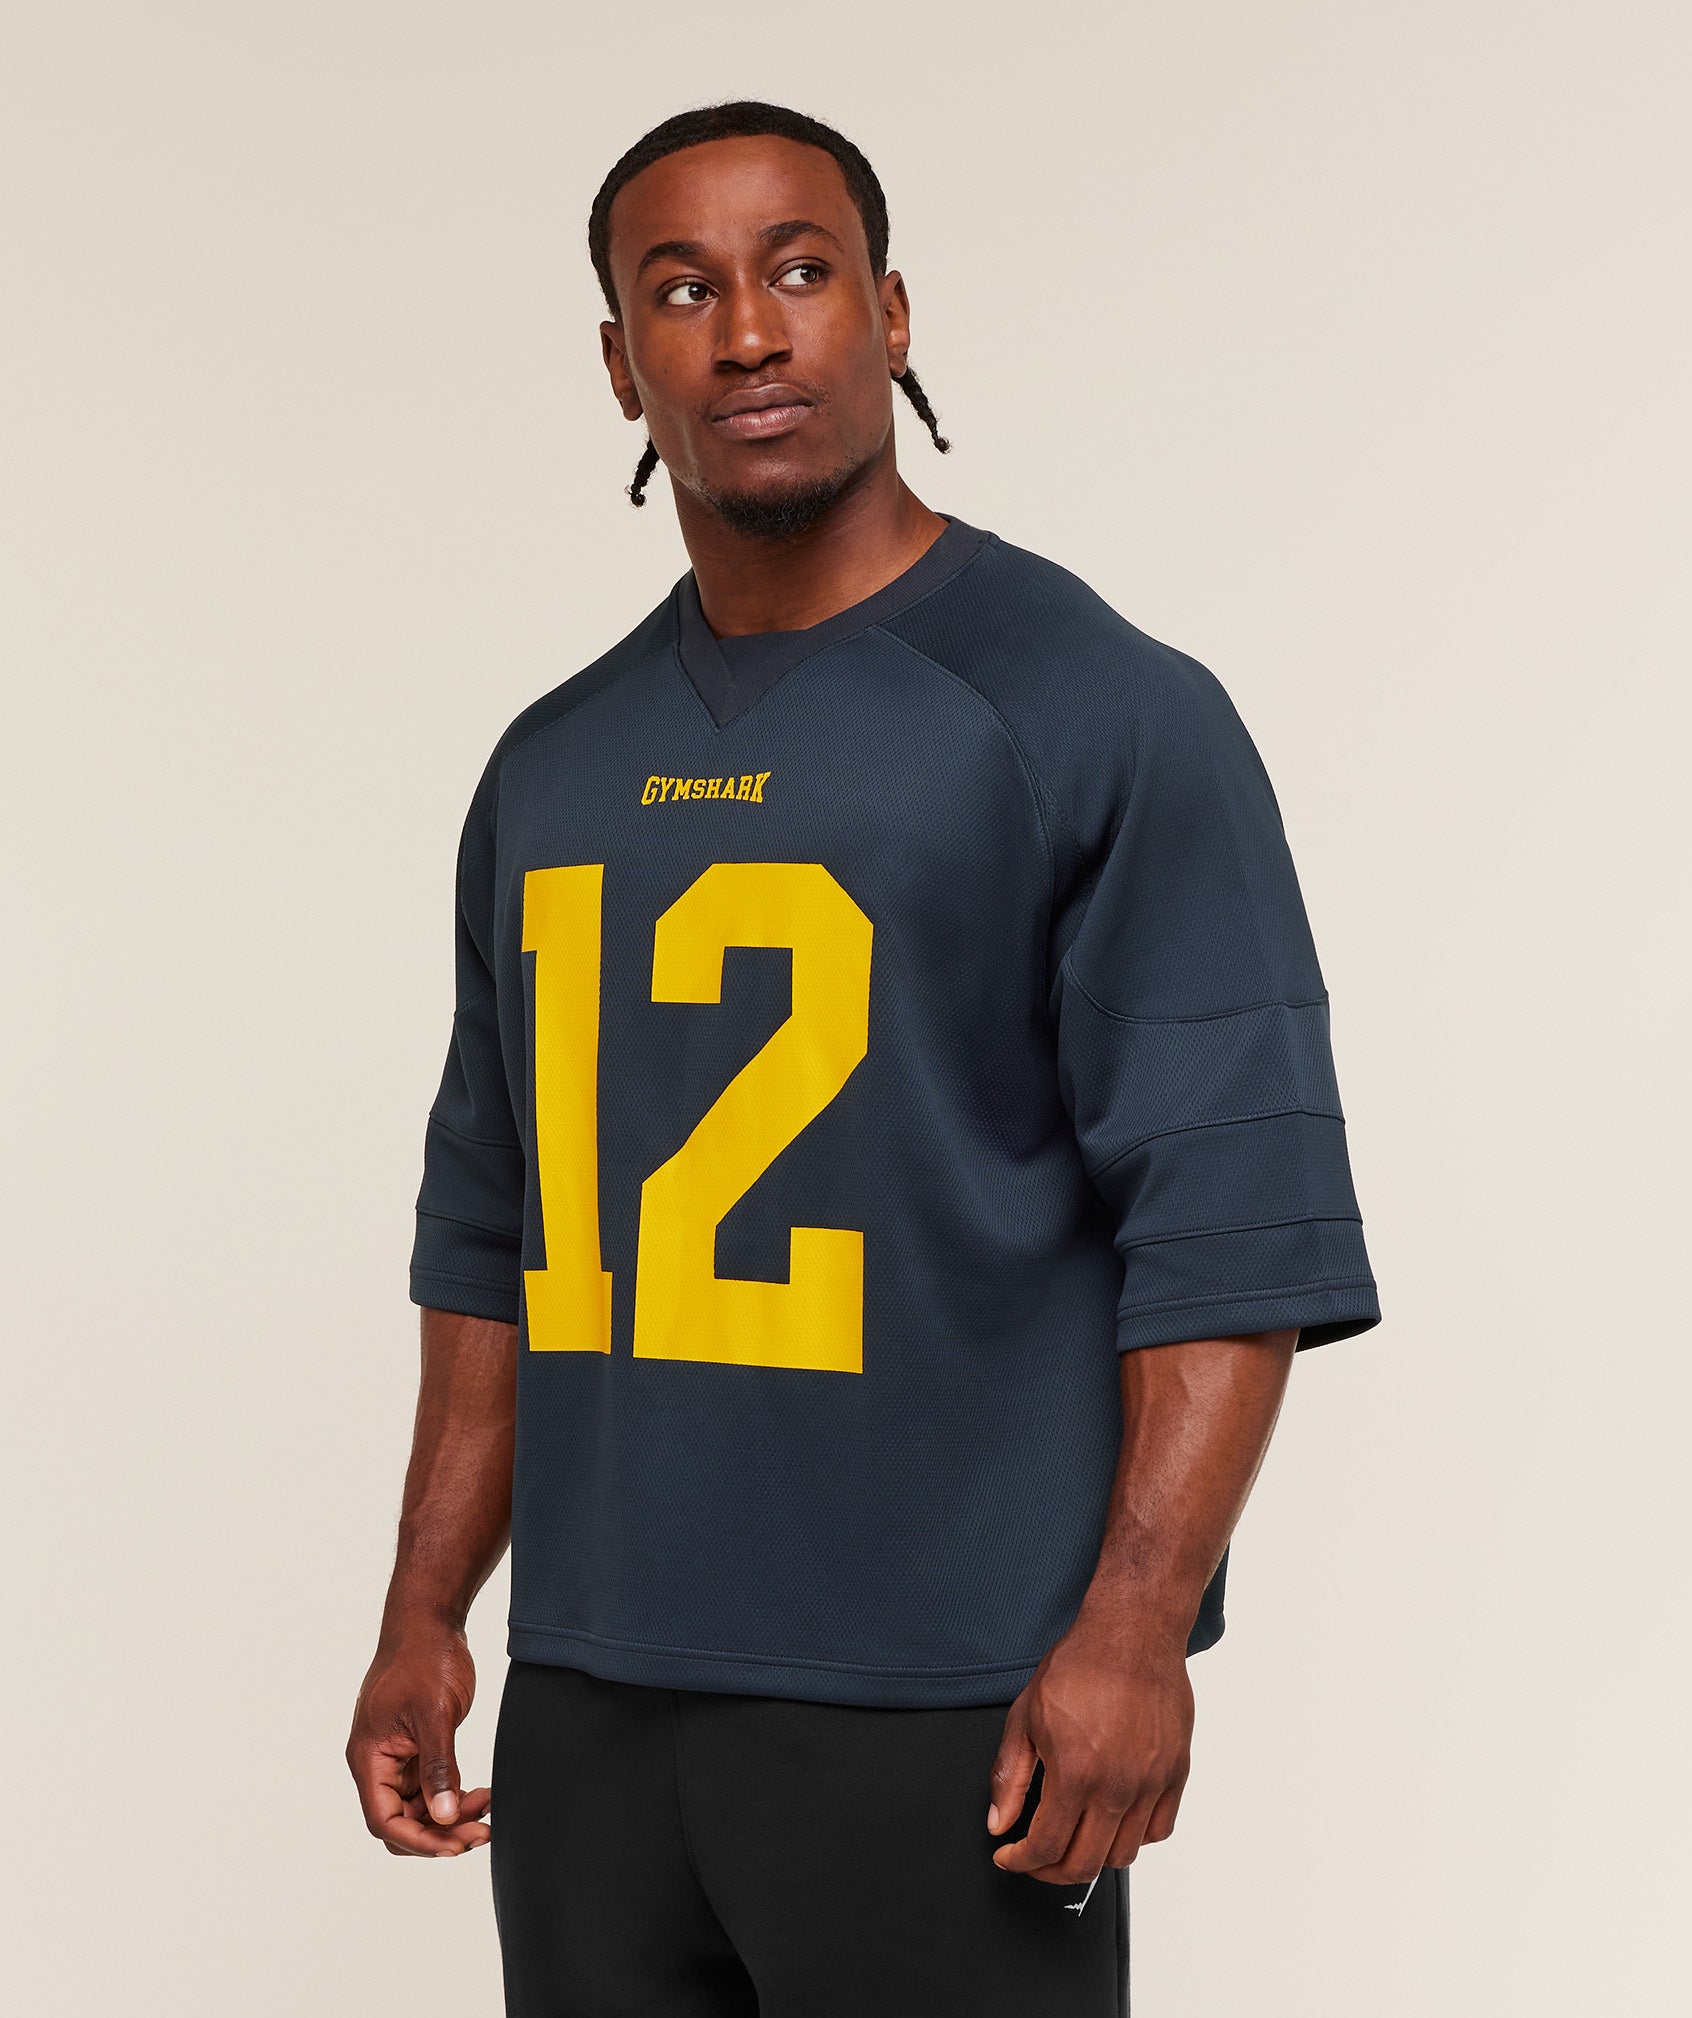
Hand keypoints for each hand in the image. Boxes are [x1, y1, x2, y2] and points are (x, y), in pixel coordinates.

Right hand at [347, 1624, 492, 1857]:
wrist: (430, 1621)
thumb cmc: (425, 1659)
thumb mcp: (435, 1714)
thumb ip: (439, 1767)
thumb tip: (443, 1817)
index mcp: (368, 1758)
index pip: (384, 1820)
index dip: (418, 1840)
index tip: (455, 1846)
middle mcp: (377, 1763)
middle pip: (401, 1821)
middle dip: (439, 1833)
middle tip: (481, 1833)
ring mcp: (396, 1757)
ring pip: (418, 1808)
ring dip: (450, 1815)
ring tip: (488, 1808)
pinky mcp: (415, 1748)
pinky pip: (430, 1787)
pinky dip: (453, 1795)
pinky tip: (481, 1794)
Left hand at [985, 1614, 1192, 1883]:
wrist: (1132, 1633)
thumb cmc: (1080, 1665)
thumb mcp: (1026, 1715)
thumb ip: (1010, 1776)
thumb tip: (998, 1823)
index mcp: (1074, 1774)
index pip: (1045, 1847)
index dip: (1020, 1861)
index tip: (1010, 1856)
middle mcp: (1116, 1787)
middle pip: (1084, 1865)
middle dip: (1050, 1871)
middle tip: (1036, 1858)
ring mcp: (1150, 1784)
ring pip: (1123, 1855)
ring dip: (1092, 1856)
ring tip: (1074, 1837)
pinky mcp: (1176, 1774)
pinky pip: (1158, 1830)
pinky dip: (1135, 1836)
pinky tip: (1114, 1820)